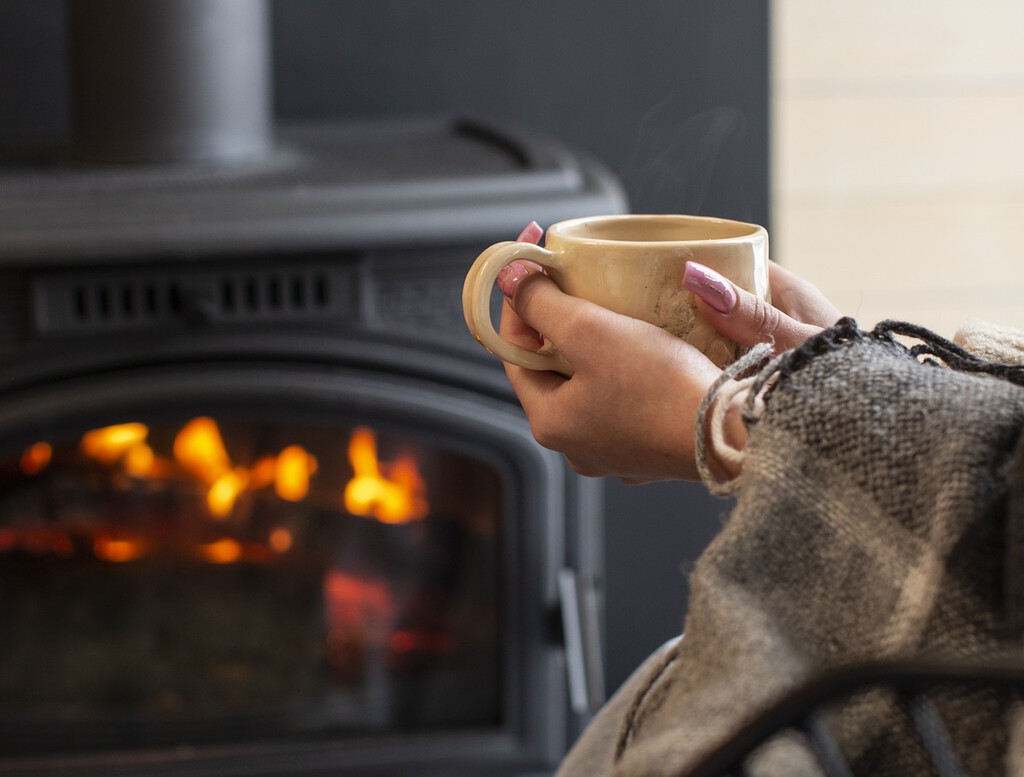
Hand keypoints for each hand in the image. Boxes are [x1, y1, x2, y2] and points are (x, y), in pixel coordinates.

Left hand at [496, 223, 841, 483]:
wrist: (735, 435)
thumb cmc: (661, 386)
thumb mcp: (591, 332)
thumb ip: (541, 303)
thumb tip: (508, 279)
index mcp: (549, 422)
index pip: (515, 349)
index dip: (518, 298)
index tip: (531, 257)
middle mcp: (576, 445)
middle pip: (552, 366)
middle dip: (559, 319)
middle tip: (573, 277)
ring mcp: (615, 450)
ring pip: (590, 381)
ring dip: (596, 342)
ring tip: (613, 304)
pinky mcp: (652, 446)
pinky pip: (626, 396)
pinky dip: (628, 366)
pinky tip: (648, 343)